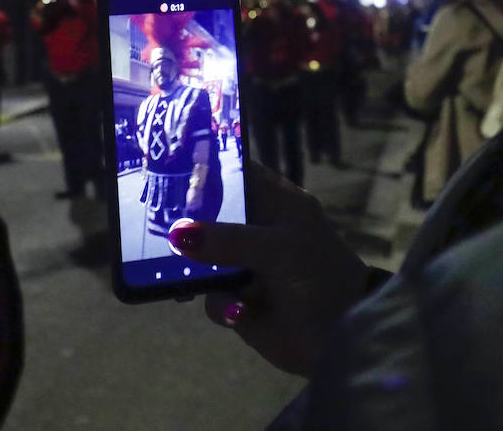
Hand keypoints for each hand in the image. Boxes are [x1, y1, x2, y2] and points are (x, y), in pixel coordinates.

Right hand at [169, 162, 369, 376]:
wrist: (345, 339)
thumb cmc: (320, 277)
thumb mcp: (278, 249)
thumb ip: (228, 239)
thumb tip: (178, 234)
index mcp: (277, 203)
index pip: (237, 171)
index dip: (207, 166)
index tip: (170, 163)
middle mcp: (258, 229)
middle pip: (210, 214)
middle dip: (185, 221)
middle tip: (156, 221)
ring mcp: (246, 265)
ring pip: (203, 257)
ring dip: (193, 267)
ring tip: (177, 271)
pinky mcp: (240, 299)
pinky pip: (212, 295)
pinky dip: (218, 302)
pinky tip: (235, 310)